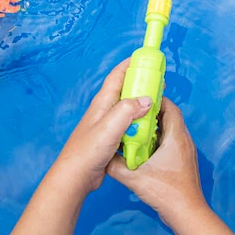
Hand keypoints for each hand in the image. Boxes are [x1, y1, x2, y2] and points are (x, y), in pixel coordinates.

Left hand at [47, 59, 144, 193]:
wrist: (76, 176)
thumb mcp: (110, 127)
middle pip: (125, 91)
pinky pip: (128, 126)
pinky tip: (147, 131)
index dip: (130, 65)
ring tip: (157, 107)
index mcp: (103, 103)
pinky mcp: (110, 139)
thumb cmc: (87, 151)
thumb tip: (147, 99)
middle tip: (159, 84)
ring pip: (128, 110)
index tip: (146, 58)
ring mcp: (107, 125)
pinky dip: (139, 125)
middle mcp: (105, 111)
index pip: (117, 76)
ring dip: (142, 106)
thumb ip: (128, 110)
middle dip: (141, 85)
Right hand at [111, 98, 207, 222]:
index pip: (169, 107)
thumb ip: (116, 166)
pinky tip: (144, 150)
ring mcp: (186, 152)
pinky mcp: (184, 163)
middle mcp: (184, 141)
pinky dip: (159, 141)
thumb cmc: (166, 193)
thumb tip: (102, 158)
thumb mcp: (134, 178)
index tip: (139, 99)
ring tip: (136, 130)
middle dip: (152, 114)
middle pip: (170, 118)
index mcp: (176, 137)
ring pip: (171, 131)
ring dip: (155, 129)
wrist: (187, 213)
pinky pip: (172, 143)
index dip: (155, 100)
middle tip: (133, 114)